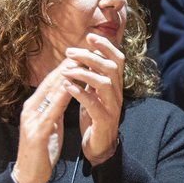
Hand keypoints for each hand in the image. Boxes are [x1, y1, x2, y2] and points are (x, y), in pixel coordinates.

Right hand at [11, 61, 72, 182]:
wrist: (28, 174)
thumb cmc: (41, 150)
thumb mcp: (51, 125)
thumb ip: (56, 109)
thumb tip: (66, 93)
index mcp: (35, 106)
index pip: (52, 82)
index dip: (66, 66)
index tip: (82, 53)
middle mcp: (31, 108)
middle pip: (51, 82)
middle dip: (68, 65)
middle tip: (83, 49)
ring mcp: (32, 119)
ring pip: (50, 92)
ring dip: (65, 76)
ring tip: (79, 62)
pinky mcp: (37, 131)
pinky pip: (51, 111)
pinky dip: (61, 98)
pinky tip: (71, 88)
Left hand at [63, 34, 124, 165]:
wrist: (99, 146)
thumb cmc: (95, 117)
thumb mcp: (95, 93)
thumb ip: (94, 75)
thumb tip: (88, 54)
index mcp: (116, 85)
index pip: (118, 60)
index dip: (105, 46)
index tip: (89, 36)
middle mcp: (117, 94)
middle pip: (111, 67)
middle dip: (90, 56)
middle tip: (70, 52)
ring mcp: (112, 108)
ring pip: (104, 83)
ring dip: (83, 73)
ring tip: (65, 70)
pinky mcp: (104, 121)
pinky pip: (94, 104)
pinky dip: (80, 93)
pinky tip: (67, 87)